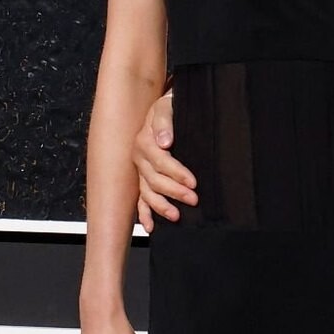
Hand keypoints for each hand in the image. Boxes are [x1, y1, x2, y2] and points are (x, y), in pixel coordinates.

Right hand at [133, 90, 196, 230]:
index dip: (176, 173)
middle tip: (193, 199)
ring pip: (147, 192)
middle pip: (154, 180)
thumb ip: (165, 121)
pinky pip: (140, 199)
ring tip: (176, 215)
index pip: (160, 161)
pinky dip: (144, 213)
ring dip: (160, 206)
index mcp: (144, 142)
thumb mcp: (167, 106)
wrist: (166, 108)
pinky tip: (151, 227)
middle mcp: (139, 158)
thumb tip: (165, 142)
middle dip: (174, 191)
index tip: (193, 182)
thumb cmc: (169, 107)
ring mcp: (141, 170)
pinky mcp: (143, 178)